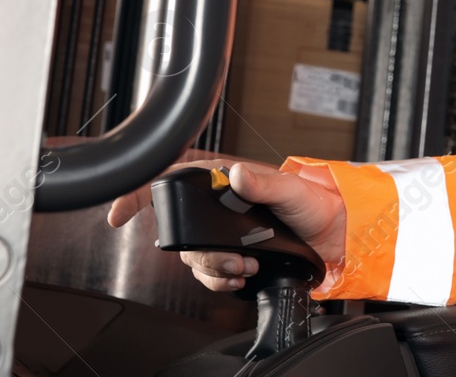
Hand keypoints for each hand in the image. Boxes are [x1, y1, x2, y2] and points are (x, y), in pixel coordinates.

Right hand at [107, 159, 345, 292]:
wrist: (335, 235)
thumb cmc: (316, 203)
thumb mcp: (292, 189)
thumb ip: (264, 182)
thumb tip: (237, 175)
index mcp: (227, 180)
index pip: (174, 180)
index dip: (140, 194)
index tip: (119, 213)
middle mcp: (219, 206)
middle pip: (180, 232)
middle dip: (198, 252)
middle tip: (230, 260)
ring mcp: (224, 233)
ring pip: (192, 258)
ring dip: (213, 269)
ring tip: (244, 268)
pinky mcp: (233, 255)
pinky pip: (209, 275)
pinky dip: (221, 281)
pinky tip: (242, 278)